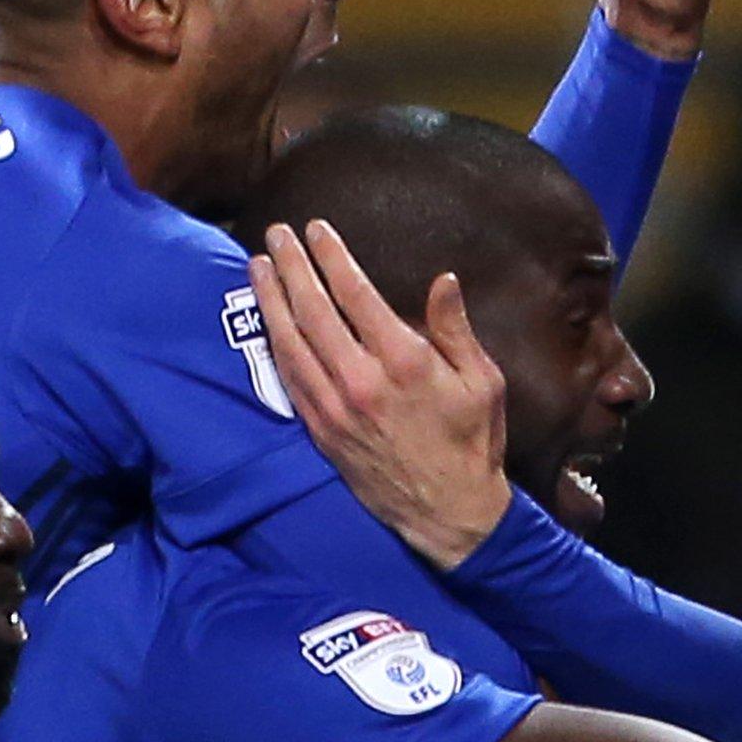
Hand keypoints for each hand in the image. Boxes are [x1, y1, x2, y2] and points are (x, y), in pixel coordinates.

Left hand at [250, 220, 511, 569]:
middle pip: (313, 309)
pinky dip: (274, 343)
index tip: (316, 228)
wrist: (447, 513)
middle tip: (276, 234)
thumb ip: (455, 329)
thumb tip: (443, 280)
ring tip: (258, 265)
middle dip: (292, 266)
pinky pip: (289, 378)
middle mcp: (361, 380)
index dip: (331, 256)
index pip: (355, 293)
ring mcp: (334, 407)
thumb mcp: (482, 381)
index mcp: (404, 361)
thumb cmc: (472, 442)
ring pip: (291, 341)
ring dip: (271, 299)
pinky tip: (267, 319)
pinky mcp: (321, 430)